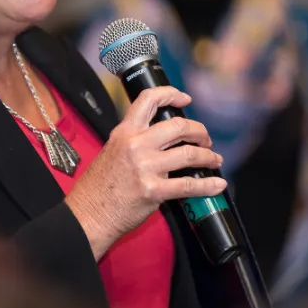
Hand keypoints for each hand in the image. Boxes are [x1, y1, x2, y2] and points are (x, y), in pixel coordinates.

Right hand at [65, 86, 225, 258]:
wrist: (90, 213)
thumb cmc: (100, 186)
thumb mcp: (112, 149)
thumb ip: (134, 140)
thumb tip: (163, 137)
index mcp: (125, 132)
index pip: (148, 100)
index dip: (171, 94)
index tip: (185, 99)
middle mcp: (136, 145)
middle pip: (179, 126)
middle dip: (199, 131)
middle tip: (205, 139)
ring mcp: (146, 167)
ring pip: (189, 154)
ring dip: (208, 157)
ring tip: (214, 160)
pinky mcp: (154, 190)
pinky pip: (189, 185)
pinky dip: (208, 185)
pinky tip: (218, 185)